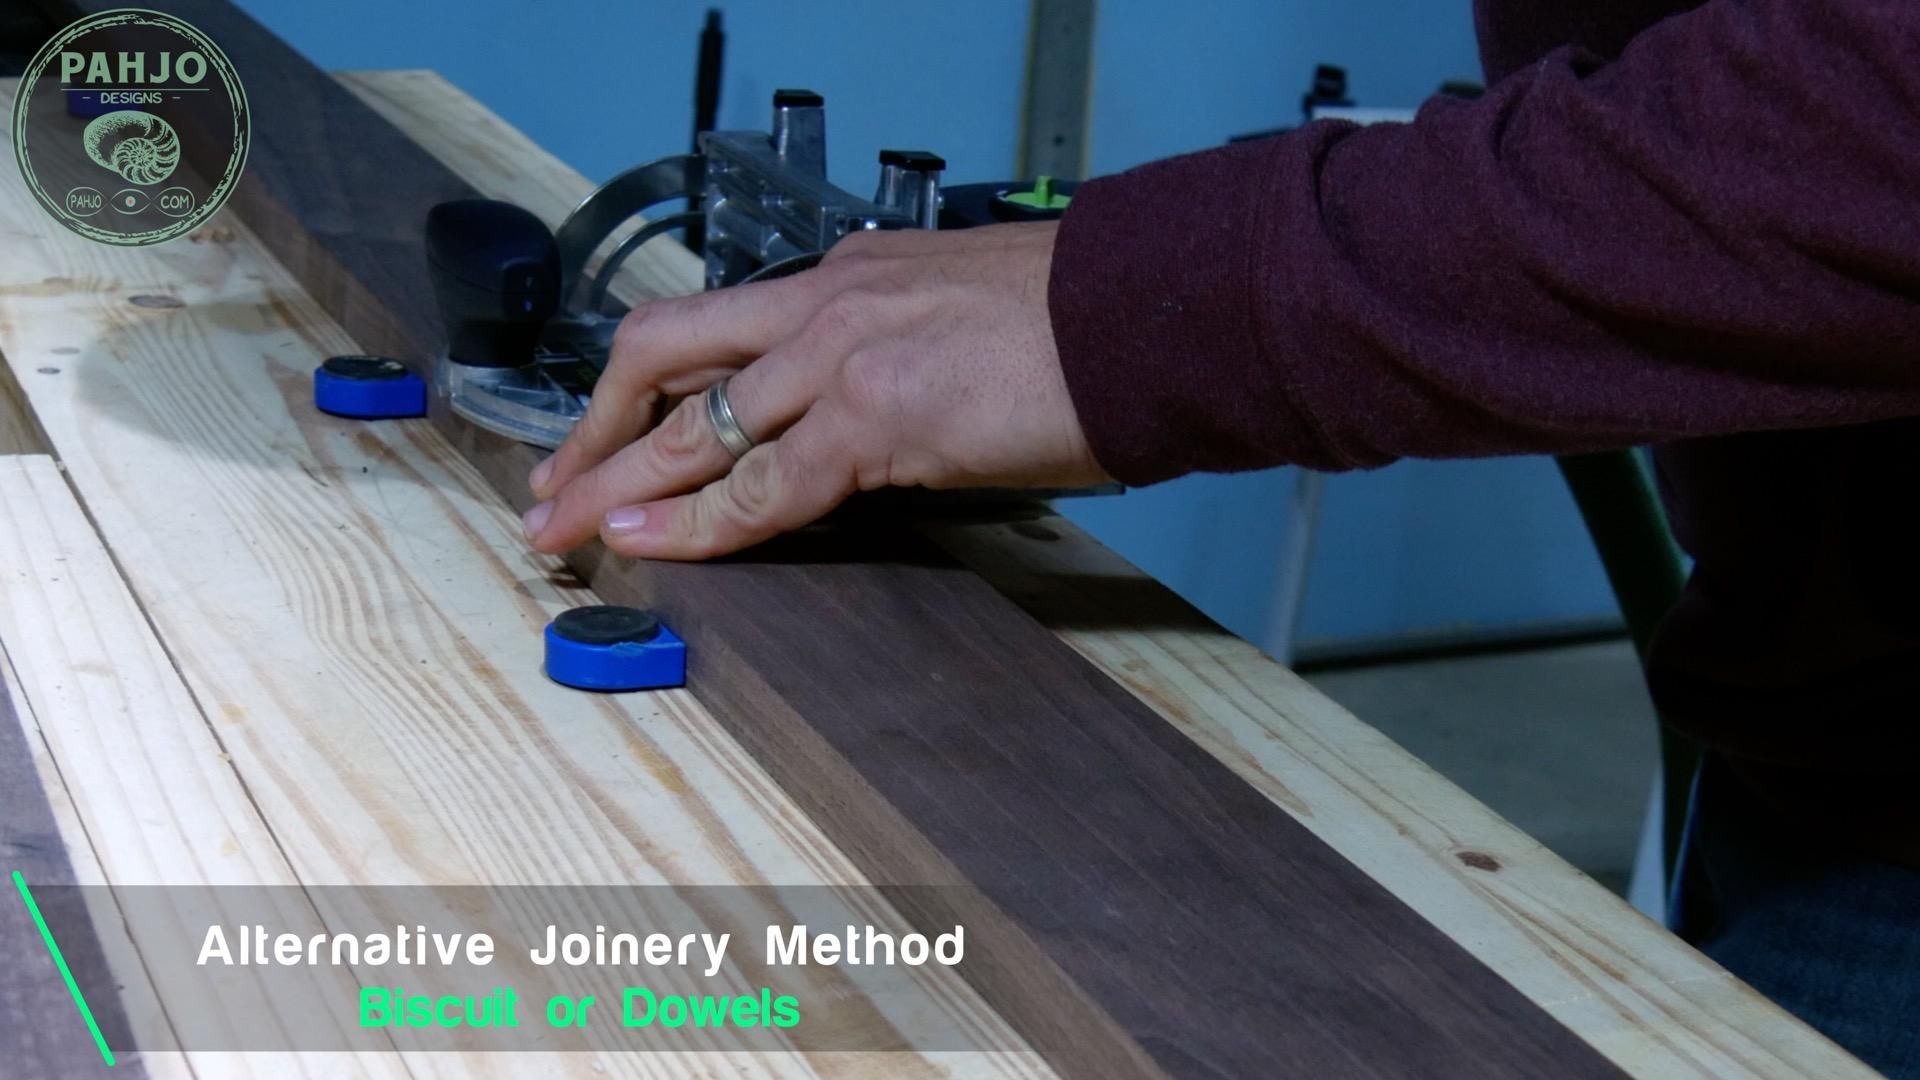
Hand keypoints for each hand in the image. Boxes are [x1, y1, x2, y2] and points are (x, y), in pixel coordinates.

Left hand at [521, 221, 1107, 558]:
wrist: (1147, 310)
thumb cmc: (1081, 324)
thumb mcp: (962, 319)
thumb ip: (901, 361)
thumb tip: (880, 424)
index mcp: (846, 278)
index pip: (710, 329)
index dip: (639, 385)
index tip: (604, 430)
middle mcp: (826, 303)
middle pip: (663, 358)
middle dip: (593, 430)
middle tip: (550, 488)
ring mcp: (843, 355)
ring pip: (691, 422)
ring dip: (616, 479)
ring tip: (563, 530)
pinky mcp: (875, 414)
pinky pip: (763, 482)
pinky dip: (697, 519)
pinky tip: (649, 539)